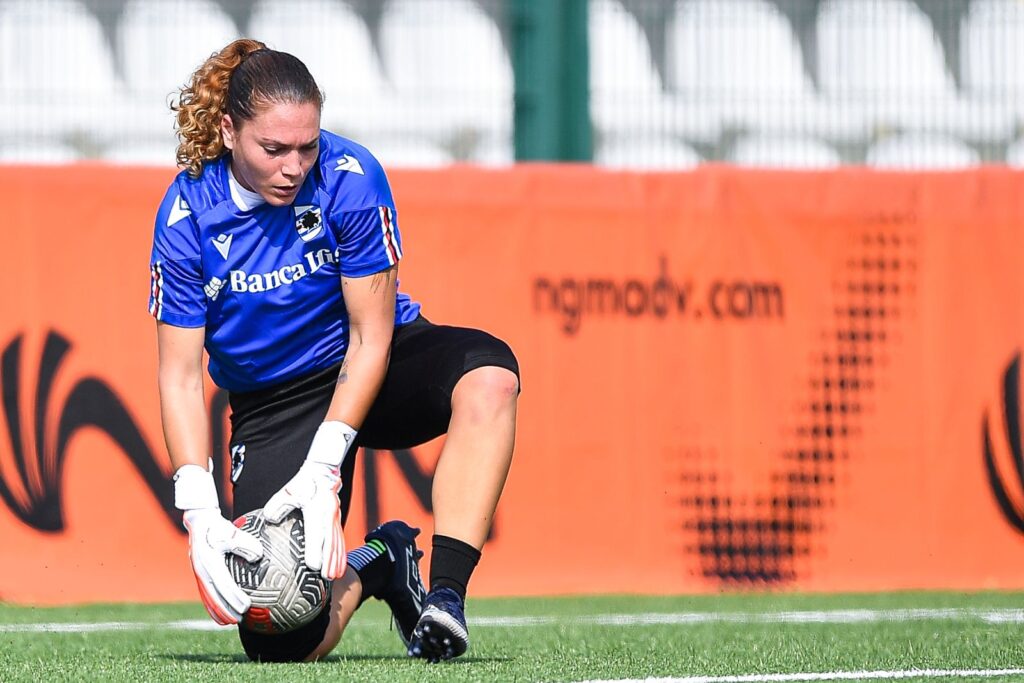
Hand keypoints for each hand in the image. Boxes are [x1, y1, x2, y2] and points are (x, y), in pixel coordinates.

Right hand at [175, 463, 262, 624]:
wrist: (199, 521)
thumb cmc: (218, 526)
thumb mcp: (232, 532)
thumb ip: (246, 544)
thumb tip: (259, 557)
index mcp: (209, 561)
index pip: (224, 584)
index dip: (234, 597)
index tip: (246, 606)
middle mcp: (201, 570)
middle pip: (214, 595)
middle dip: (226, 609)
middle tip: (241, 619)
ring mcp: (198, 573)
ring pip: (208, 597)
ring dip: (218, 611)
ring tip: (231, 622)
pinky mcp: (198, 574)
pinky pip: (205, 593)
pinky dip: (212, 605)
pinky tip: (221, 614)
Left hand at [264, 421, 356, 579]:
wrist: (323, 472)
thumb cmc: (303, 483)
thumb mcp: (287, 492)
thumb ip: (277, 505)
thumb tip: (268, 519)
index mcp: (317, 510)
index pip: (317, 534)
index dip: (315, 551)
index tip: (313, 567)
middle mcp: (329, 516)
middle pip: (331, 542)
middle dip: (329, 562)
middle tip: (327, 579)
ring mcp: (336, 518)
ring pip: (338, 542)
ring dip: (337, 560)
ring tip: (335, 577)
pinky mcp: (337, 520)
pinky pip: (340, 539)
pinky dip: (341, 553)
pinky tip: (340, 564)